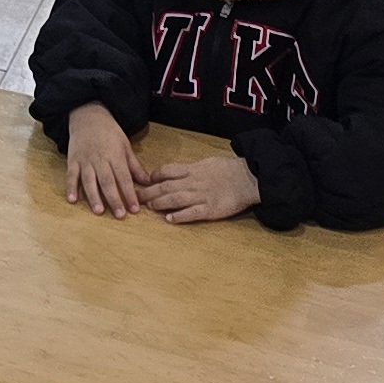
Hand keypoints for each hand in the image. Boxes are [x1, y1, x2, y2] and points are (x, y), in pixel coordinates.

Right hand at [59, 102, 141, 218]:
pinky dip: (70, 187)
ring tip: (98, 211)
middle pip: (107, 181)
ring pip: (89, 180)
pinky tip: (72, 200)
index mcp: (115, 156)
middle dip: (114, 199)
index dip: (130, 194)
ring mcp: (85, 160)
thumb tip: (148, 182)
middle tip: (120, 215)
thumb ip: (135, 166)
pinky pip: (71, 175)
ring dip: (93, 196)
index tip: (135, 209)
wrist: (88, 115)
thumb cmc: (109, 132)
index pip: (124, 177)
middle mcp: (100, 159)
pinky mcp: (73, 161)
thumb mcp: (125, 146)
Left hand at [141, 152, 262, 224]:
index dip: (153, 176)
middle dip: (149, 192)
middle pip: (166, 186)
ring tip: (149, 207)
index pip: (167, 171)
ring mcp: (202, 196)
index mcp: (193, 170)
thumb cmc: (228, 169)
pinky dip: (180, 216)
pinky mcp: (211, 209)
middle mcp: (193, 182)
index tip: (143, 182)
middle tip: (134, 196)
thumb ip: (191, 169)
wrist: (248, 178)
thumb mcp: (207, 163)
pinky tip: (169, 219)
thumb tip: (176, 172)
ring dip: (160, 203)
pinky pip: (192, 213)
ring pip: (175, 199)